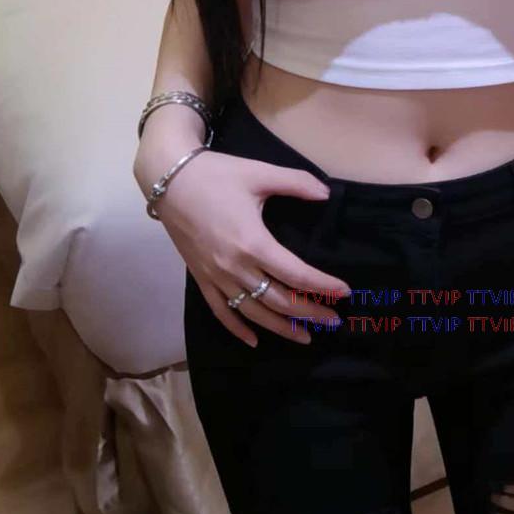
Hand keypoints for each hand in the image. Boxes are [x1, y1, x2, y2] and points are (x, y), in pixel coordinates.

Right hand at [157, 152, 351, 347]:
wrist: (170, 179)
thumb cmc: (217, 174)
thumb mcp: (260, 173)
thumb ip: (297, 183)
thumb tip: (328, 193)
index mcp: (253, 242)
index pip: (296, 274)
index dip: (322, 285)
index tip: (344, 292)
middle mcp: (235, 267)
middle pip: (278, 300)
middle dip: (309, 312)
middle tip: (333, 321)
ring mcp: (216, 276)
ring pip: (253, 312)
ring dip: (281, 327)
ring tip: (305, 336)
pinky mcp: (200, 278)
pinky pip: (221, 311)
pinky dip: (238, 329)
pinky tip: (254, 341)